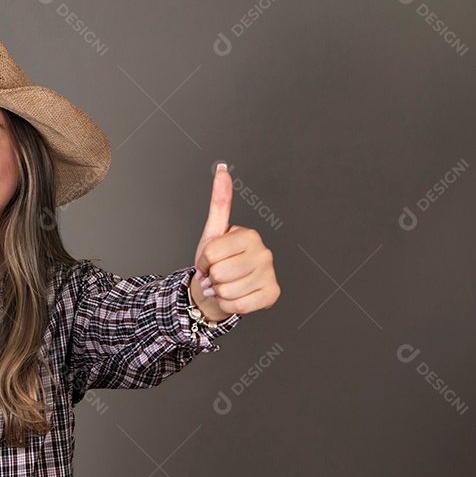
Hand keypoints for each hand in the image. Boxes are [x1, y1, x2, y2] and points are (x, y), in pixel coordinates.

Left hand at [190, 164, 279, 320]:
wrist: (221, 288)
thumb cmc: (217, 262)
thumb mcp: (213, 233)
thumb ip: (219, 203)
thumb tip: (222, 170)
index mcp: (249, 235)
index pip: (211, 253)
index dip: (203, 261)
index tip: (209, 260)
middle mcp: (264, 253)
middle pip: (219, 272)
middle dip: (211, 277)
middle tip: (217, 274)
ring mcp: (269, 274)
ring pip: (227, 291)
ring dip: (219, 293)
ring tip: (224, 285)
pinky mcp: (271, 294)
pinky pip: (238, 306)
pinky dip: (228, 305)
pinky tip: (233, 296)